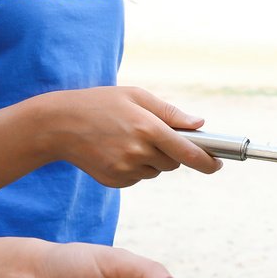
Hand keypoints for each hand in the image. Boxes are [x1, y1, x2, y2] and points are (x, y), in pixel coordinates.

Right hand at [47, 87, 223, 186]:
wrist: (58, 125)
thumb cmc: (100, 103)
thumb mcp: (135, 96)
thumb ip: (170, 112)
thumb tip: (199, 125)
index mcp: (148, 128)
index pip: (189, 152)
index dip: (208, 161)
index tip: (218, 164)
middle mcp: (139, 152)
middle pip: (173, 163)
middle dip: (172, 152)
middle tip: (154, 135)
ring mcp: (125, 169)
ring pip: (155, 171)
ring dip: (152, 159)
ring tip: (127, 138)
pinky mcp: (114, 181)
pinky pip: (137, 178)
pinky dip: (135, 167)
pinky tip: (116, 150)